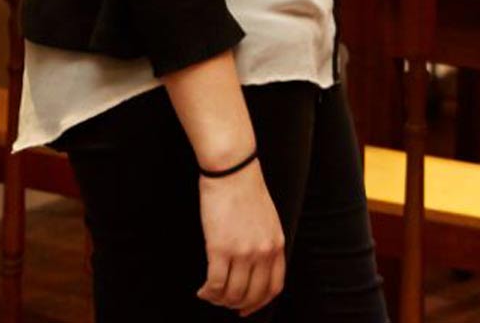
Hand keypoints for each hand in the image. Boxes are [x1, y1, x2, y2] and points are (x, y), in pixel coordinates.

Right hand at [196, 161, 285, 314]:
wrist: (233, 171)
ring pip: (232, 294)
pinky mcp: (221, 249)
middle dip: (237, 305)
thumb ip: (266, 243)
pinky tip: (202, 290)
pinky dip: (208, 293)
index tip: (247, 309)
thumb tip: (256, 266)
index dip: (259, 303)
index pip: (274, 287)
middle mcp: (263, 252)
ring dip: (219, 300)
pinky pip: (215, 284)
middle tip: (224, 303)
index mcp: (277, 244)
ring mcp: (243, 252)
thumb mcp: (268, 220)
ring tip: (210, 294)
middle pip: (253, 295)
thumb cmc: (246, 191)